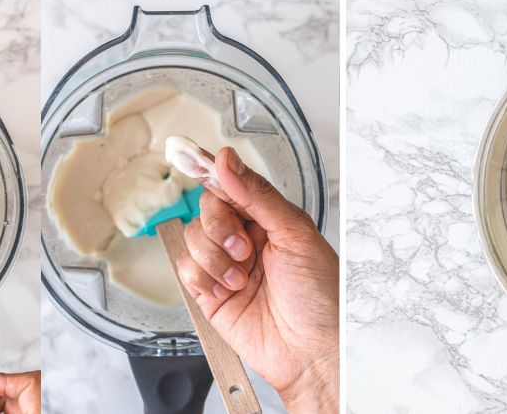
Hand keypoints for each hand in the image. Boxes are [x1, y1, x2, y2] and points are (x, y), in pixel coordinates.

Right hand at [176, 146, 338, 413]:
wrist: (313, 350)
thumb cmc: (320, 296)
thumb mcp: (296, 234)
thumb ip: (258, 195)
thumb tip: (228, 163)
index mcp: (269, 217)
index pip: (232, 184)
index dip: (211, 170)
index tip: (192, 156)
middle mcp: (245, 238)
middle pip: (206, 208)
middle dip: (220, 227)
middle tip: (244, 247)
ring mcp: (225, 265)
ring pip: (192, 238)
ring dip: (215, 258)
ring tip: (242, 277)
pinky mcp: (209, 294)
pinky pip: (186, 270)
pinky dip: (203, 279)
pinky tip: (228, 291)